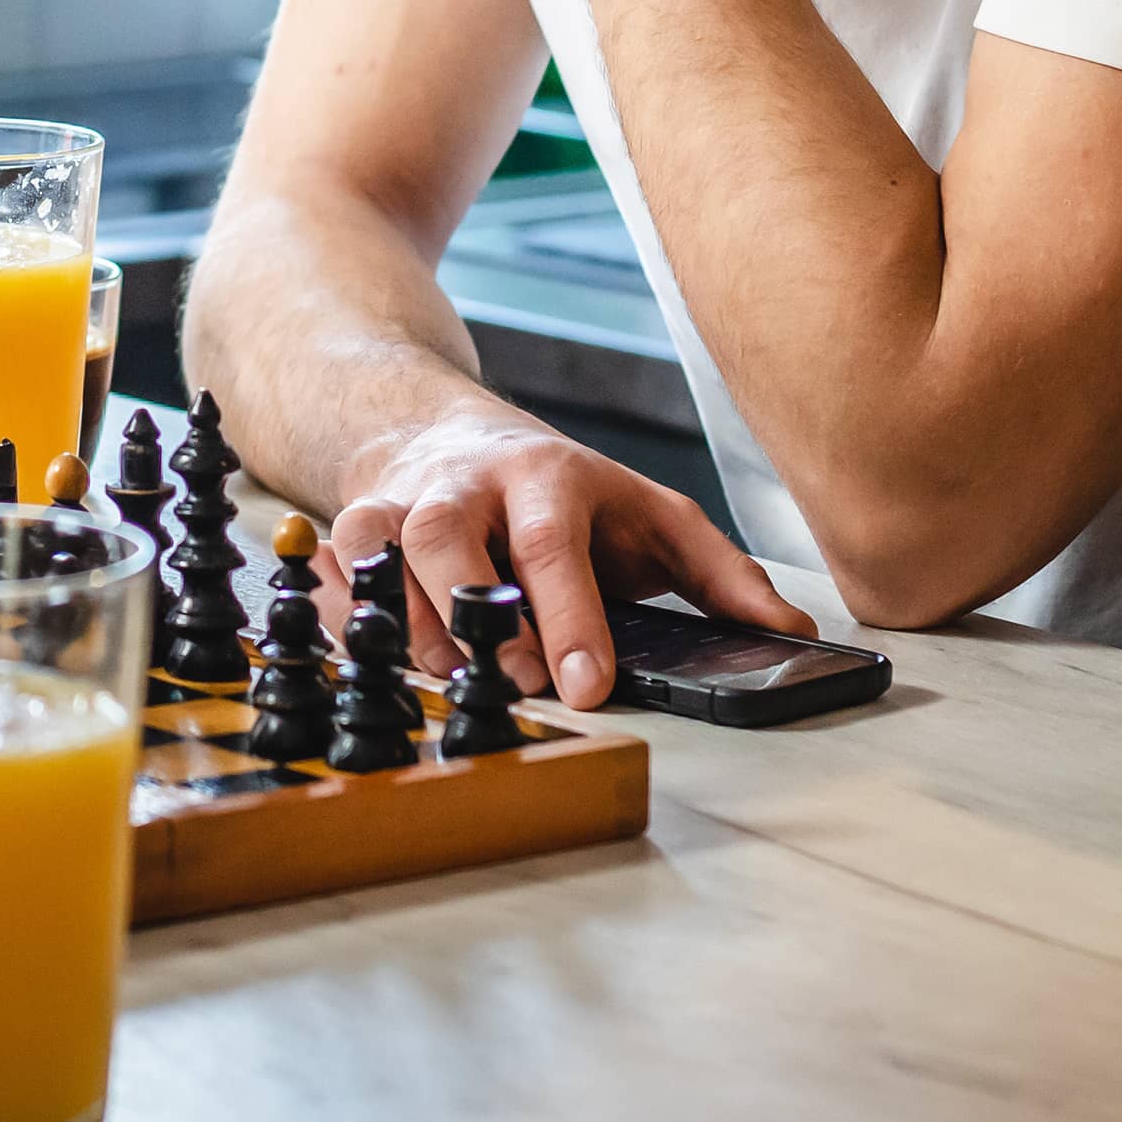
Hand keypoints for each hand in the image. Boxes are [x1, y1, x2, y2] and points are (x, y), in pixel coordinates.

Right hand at [349, 395, 806, 706]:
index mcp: (548, 479)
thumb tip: (793, 636)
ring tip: (443, 679)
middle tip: (509, 684)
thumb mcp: (651, 516)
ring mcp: (398, 504)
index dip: (570, 621)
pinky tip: (365, 651)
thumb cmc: (560, 495)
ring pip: (375, 551)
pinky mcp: (348, 528)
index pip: (554, 549)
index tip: (588, 687)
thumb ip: (721, 577)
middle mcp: (464, 486)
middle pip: (447, 539)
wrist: (439, 434)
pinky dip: (336, 609)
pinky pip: (328, 569)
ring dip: (400, 621)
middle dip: (470, 614)